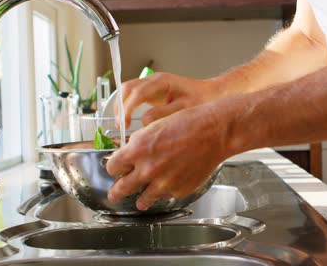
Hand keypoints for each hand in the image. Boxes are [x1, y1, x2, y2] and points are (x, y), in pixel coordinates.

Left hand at [106, 102, 233, 210]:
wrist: (214, 133)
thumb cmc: (188, 124)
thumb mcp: (155, 126)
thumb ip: (138, 143)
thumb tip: (129, 154)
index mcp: (137, 149)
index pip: (112, 166)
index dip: (114, 167)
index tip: (116, 169)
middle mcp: (147, 169)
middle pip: (121, 188)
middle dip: (116, 192)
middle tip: (114, 195)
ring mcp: (163, 183)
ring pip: (142, 200)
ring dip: (140, 200)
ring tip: (140, 202)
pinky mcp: (179, 191)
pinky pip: (165, 196)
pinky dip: (165, 193)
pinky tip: (169, 185)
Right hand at [114, 72, 221, 127]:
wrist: (213, 95)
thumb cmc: (202, 101)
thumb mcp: (184, 110)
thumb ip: (164, 114)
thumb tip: (144, 121)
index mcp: (162, 82)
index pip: (137, 92)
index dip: (127, 108)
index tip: (125, 124)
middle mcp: (155, 80)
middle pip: (127, 88)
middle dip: (120, 106)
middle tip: (120, 125)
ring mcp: (152, 84)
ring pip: (127, 89)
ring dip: (121, 105)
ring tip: (121, 123)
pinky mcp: (152, 91)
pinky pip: (133, 94)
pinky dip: (126, 105)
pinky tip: (127, 118)